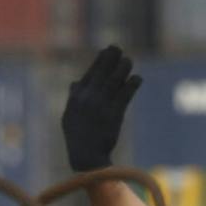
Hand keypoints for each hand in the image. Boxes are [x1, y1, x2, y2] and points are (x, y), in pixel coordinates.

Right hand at [63, 45, 141, 172]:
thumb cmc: (77, 136)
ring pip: (114, 81)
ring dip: (122, 68)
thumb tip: (75, 82)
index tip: (107, 50)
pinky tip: (137, 78)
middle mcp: (88, 99)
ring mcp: (101, 106)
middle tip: (118, 48)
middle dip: (110, 59)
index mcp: (77, 98)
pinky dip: (131, 85)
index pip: (90, 74)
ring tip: (128, 60)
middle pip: (102, 73)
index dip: (99, 61)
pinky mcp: (114, 114)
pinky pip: (125, 95)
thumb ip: (73, 98)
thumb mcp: (69, 116)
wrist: (86, 157)